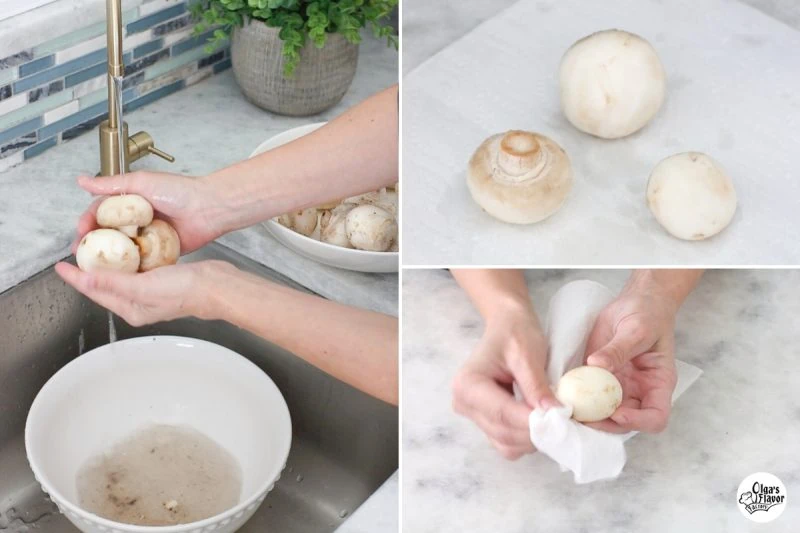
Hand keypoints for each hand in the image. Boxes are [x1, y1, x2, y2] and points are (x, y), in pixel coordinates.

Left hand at [54, 260, 230, 325]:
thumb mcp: (143, 287)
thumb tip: (84, 280)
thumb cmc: (186, 291)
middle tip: (77, 250)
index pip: (94, 291)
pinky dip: (127, 257)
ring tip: (95, 246)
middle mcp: (138, 302)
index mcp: (131, 309)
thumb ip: (112, 284)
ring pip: (120, 274)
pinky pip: (137, 267)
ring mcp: (150, 291)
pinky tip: (126, 246)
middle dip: (88, 268)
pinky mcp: (162, 279)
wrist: (217, 285)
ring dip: (107, 261)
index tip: (60, 265)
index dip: (76, 277)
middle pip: (104, 284)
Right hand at [71, 172, 222, 254]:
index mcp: (131, 203)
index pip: (101, 213)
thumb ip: (111, 185)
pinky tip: (119, 274)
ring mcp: (147, 238)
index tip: (81, 231)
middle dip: (93, 244)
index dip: (88, 222)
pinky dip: (130, 267)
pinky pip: (141, 262)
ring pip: (122, 250)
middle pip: (108, 234)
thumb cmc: (180, 191)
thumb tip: (82, 181)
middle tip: (81, 252)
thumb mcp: (142, 182)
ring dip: (108, 258)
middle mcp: (137, 221)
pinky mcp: (160, 252)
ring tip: (95, 266)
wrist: (209, 208)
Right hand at [452, 309, 558, 459]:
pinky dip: (527, 439)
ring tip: (556, 421)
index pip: (502, 413)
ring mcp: (473, 415)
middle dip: (537, 432)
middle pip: (503, 432)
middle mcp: (463, 403)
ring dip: (534, 438)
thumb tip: (554, 414)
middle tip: (567, 423)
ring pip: (506, 444)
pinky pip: (507, 443)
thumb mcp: (527, 354)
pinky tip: (542, 422)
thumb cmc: (515, 333)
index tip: (562, 422)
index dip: (533, 421)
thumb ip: (537, 386)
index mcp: (467, 384)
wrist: (507, 326)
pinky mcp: (485, 422)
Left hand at [583, 281, 678, 433]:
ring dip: (588, 416)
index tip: (616, 413)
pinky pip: (589, 396)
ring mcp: (619, 387)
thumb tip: (597, 365)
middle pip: (626, 422)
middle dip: (605, 424)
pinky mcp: (600, 379)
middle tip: (581, 416)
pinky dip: (578, 400)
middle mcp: (639, 391)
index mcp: (658, 383)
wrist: (636, 301)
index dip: (638, 421)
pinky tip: (562, 397)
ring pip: (605, 414)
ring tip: (568, 409)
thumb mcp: (636, 329)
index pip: (656, 416)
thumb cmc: (647, 314)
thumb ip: (618, 349)